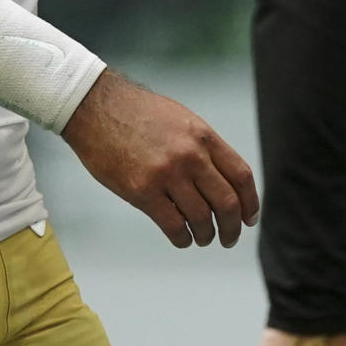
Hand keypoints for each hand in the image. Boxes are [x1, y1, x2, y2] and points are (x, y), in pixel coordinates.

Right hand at [62, 69, 259, 247]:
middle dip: (232, 228)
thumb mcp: (179, 119)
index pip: (240, 176)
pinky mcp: (142, 191)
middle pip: (227, 204)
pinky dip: (183, 239)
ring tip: (202, 237)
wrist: (95, 107)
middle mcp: (189, 155)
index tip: (249, 218)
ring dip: (206, 235)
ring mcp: (166, 174)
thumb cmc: (136, 113)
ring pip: (202, 220)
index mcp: (202, 136)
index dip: (250, 203)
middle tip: (228, 238)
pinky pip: (174, 226)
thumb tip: (221, 180)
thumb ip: (202, 147)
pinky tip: (181, 237)